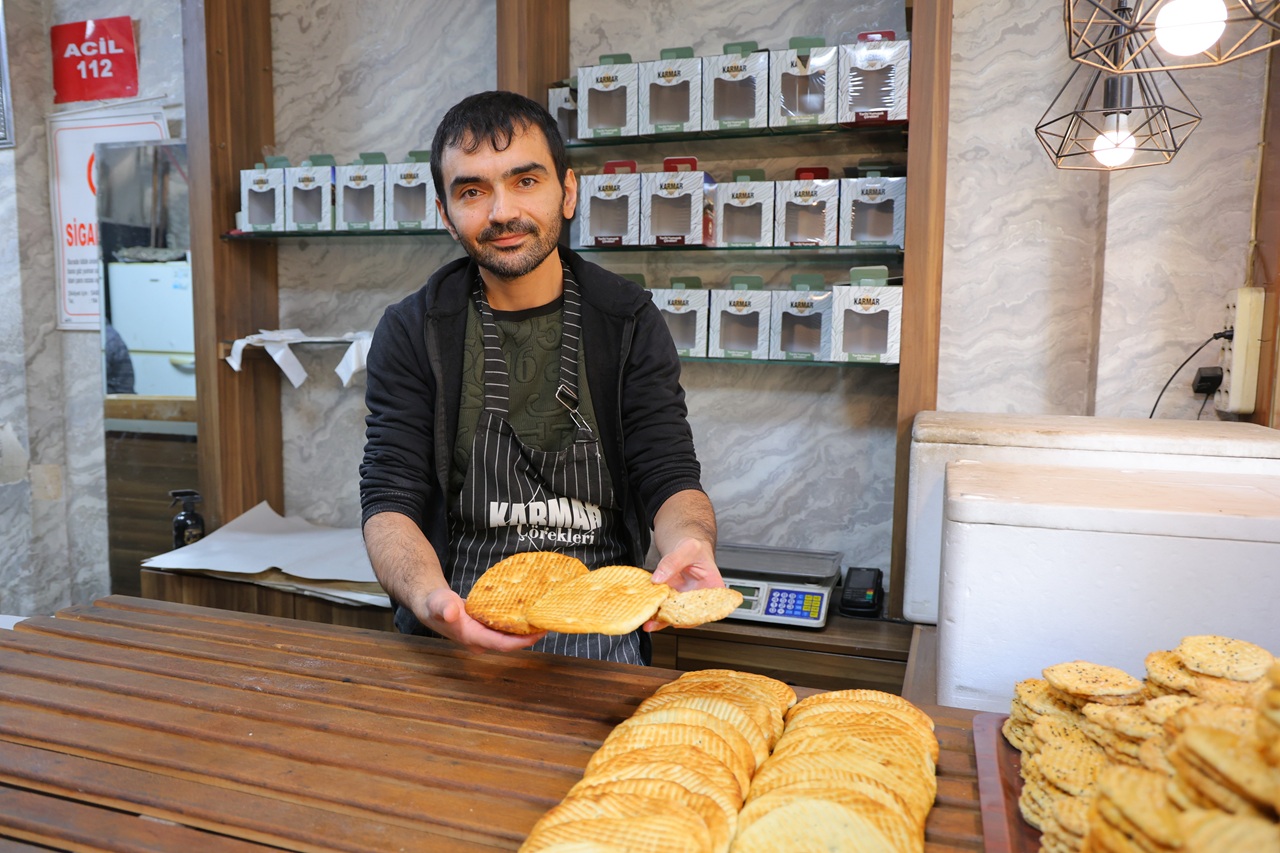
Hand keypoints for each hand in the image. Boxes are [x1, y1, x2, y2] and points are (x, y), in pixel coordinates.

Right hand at [418, 587, 546, 652]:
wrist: (430, 605)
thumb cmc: (434, 604)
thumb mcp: (438, 602)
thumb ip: (444, 607)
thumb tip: (452, 613)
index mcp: (473, 638)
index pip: (503, 644)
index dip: (523, 641)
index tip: (541, 632)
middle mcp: (481, 641)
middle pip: (511, 643)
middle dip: (530, 635)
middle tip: (550, 621)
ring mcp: (484, 637)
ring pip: (510, 636)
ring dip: (527, 630)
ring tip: (545, 617)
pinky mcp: (486, 629)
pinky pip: (506, 629)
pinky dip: (518, 623)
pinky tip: (530, 613)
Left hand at [645, 537, 722, 631]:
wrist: (685, 548)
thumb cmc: (694, 548)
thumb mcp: (687, 549)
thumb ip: (673, 562)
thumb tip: (658, 578)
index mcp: (714, 587)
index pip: (709, 608)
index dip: (695, 617)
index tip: (679, 619)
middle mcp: (701, 598)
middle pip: (689, 615)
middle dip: (672, 620)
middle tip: (657, 621)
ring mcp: (686, 601)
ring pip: (675, 615)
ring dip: (661, 620)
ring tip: (649, 623)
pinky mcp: (673, 600)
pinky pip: (666, 610)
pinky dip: (656, 614)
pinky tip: (647, 616)